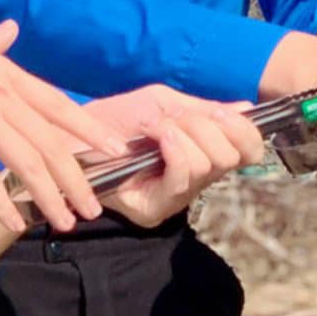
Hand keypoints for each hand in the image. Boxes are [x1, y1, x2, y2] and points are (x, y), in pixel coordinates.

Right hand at [0, 21, 115, 232]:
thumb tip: (12, 25)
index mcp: (5, 72)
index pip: (58, 105)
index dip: (89, 129)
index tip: (116, 149)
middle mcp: (0, 90)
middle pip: (50, 140)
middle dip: (77, 177)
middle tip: (95, 206)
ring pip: (27, 163)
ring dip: (49, 197)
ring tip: (66, 223)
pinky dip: (3, 203)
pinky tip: (15, 225)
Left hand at [98, 98, 265, 226]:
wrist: (69, 137)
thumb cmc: (113, 119)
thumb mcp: (162, 104)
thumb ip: (202, 109)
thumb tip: (246, 107)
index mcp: (204, 154)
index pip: (247, 151)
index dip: (245, 130)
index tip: (223, 111)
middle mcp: (196, 181)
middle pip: (231, 156)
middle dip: (209, 126)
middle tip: (180, 117)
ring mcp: (176, 198)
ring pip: (207, 165)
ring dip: (185, 133)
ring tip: (158, 125)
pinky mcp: (154, 210)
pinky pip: (182, 177)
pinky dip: (175, 149)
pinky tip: (158, 135)